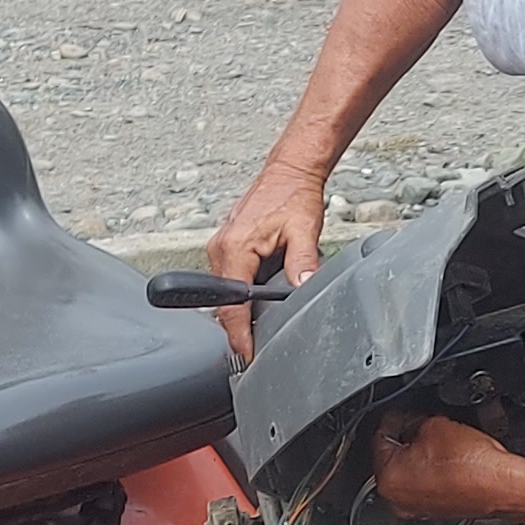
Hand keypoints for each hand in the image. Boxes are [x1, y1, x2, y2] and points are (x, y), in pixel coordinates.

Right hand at [204, 164, 327, 354]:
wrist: (288, 172)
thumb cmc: (293, 194)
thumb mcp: (304, 230)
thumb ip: (303, 262)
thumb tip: (303, 285)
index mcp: (235, 247)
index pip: (231, 304)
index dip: (238, 333)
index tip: (246, 352)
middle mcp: (221, 248)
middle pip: (224, 302)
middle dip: (238, 327)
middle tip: (255, 347)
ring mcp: (221, 246)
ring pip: (225, 292)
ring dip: (239, 310)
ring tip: (257, 327)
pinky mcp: (226, 245)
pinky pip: (229, 278)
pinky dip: (240, 294)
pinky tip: (256, 300)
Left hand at [371, 409, 524, 524]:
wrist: (504, 487)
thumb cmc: (474, 465)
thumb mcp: (435, 425)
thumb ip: (412, 421)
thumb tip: (409, 421)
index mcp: (388, 480)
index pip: (379, 438)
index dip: (393, 418)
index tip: (401, 411)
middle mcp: (397, 501)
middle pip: (391, 458)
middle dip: (404, 437)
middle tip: (418, 422)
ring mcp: (416, 509)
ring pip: (407, 472)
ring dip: (417, 454)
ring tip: (437, 440)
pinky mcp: (435, 511)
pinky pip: (423, 484)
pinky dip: (430, 470)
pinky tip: (447, 458)